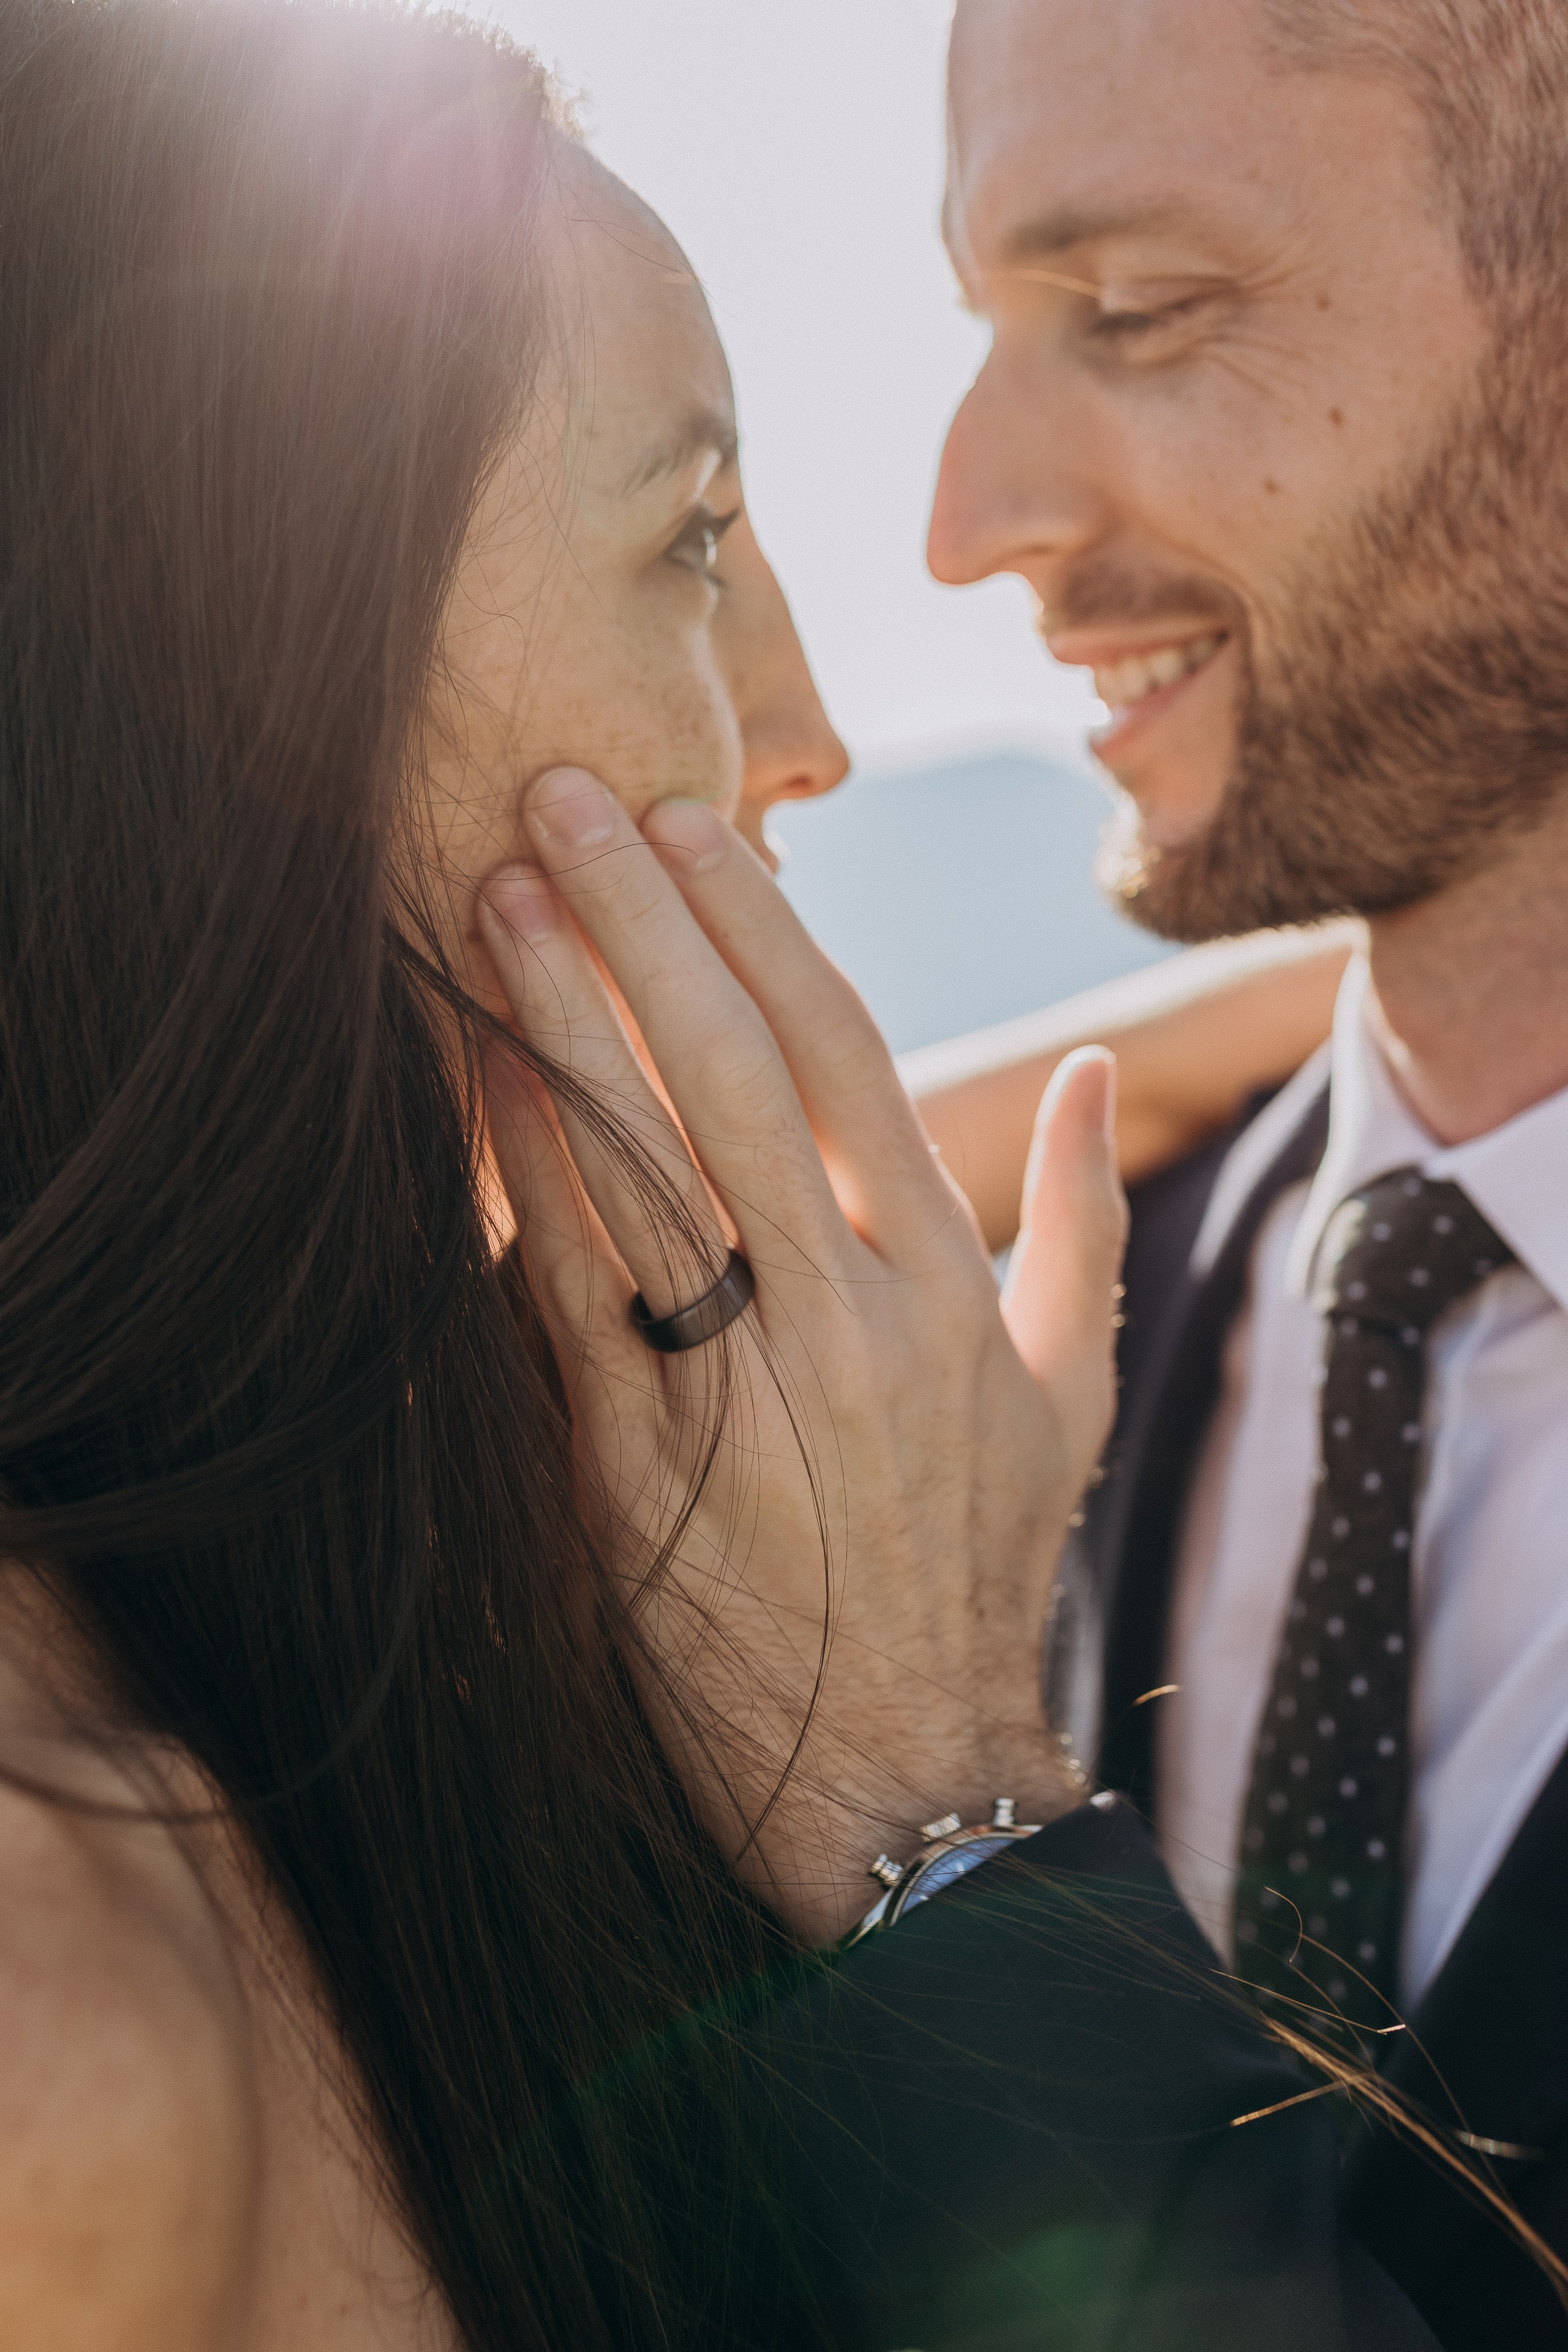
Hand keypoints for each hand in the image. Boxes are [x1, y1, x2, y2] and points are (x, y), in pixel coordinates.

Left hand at [478, 770, 1126, 1944]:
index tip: (691, 827)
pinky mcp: (639, 1470)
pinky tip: (472, 1078)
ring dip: (559, 1019)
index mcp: (945, 1281)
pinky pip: (568, 1294)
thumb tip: (1088, 1077)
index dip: (757, 929)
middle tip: (564, 797)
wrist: (906, 1771)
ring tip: (496, 894)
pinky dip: (521, 1178)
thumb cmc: (981, 1566)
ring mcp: (739, 1392)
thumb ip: (1085, 1227)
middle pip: (727, 1076)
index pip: (843, 1056)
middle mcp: (846, 1317)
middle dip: (640, 923)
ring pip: (638, 1165)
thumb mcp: (1067, 1399)